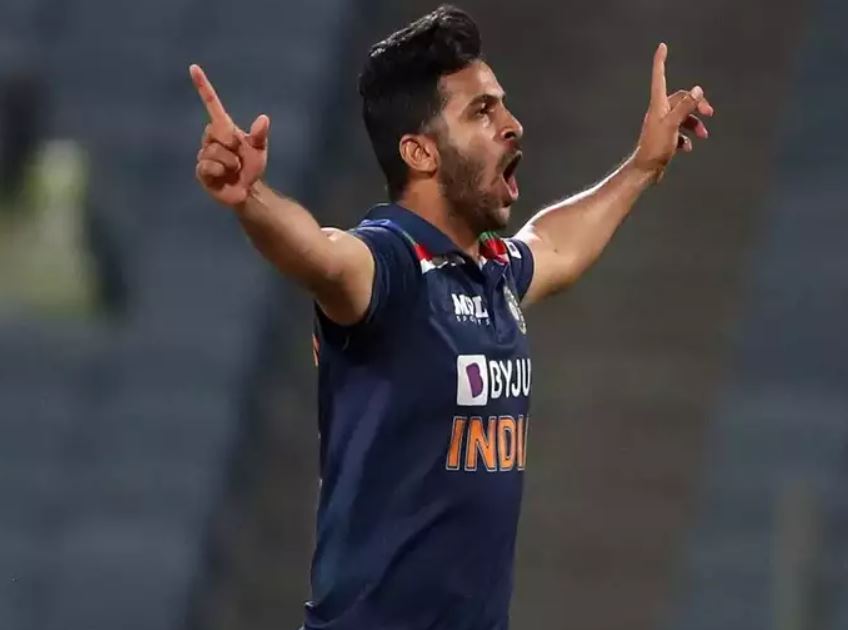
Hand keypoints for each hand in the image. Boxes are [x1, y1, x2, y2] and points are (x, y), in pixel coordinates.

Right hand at [190, 64, 269, 206]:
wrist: (248, 190)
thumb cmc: (252, 167)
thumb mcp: (259, 150)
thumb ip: (259, 135)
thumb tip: (264, 119)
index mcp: (224, 128)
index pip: (211, 104)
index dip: (203, 86)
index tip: (194, 67)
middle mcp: (210, 139)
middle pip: (215, 132)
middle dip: (231, 145)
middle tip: (239, 157)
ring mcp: (204, 154)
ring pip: (213, 151)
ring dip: (229, 162)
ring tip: (234, 170)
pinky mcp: (201, 171)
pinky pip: (208, 165)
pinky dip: (220, 171)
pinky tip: (225, 176)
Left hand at [633, 43, 713, 182]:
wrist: (645, 171)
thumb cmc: (655, 148)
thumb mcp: (673, 125)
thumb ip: (685, 107)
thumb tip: (697, 89)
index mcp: (658, 105)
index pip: (660, 77)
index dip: (661, 62)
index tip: (662, 47)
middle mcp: (659, 112)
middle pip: (681, 99)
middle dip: (696, 105)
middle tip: (710, 113)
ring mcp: (662, 125)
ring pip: (683, 117)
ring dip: (695, 124)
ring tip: (704, 135)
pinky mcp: (665, 138)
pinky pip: (679, 132)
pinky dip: (686, 138)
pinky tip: (688, 148)